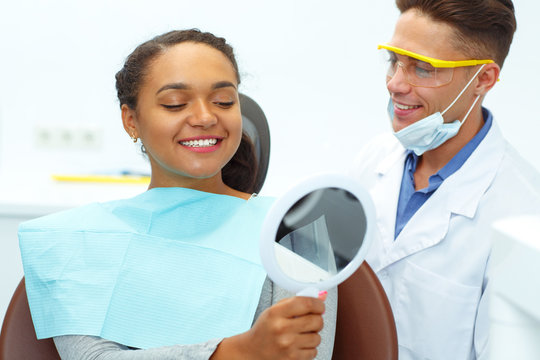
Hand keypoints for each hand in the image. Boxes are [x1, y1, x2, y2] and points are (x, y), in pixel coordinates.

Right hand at [212, 293, 326, 359]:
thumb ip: (297, 301)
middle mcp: (281, 329)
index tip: (319, 306)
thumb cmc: (266, 328)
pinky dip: (309, 348)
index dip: (318, 304)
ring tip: (302, 334)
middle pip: (316, 320)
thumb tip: (322, 296)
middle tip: (311, 320)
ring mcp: (287, 345)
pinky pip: (314, 351)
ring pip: (317, 337)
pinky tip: (299, 344)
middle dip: (317, 319)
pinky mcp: (292, 359)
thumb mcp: (276, 310)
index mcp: (276, 313)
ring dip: (313, 335)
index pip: (306, 303)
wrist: (252, 351)